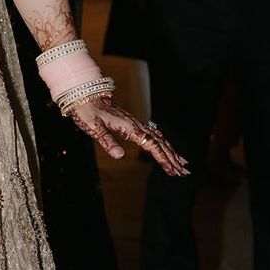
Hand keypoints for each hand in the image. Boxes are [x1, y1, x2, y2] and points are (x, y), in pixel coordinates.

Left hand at [66, 97, 188, 175]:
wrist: (85, 96)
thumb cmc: (88, 112)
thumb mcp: (94, 128)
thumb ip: (108, 142)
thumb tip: (120, 156)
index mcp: (130, 128)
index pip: (152, 145)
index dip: (163, 159)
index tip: (173, 171)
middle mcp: (136, 125)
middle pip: (160, 143)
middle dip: (173, 158)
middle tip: (184, 172)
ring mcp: (136, 124)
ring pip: (159, 138)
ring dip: (171, 151)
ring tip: (182, 163)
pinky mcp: (132, 124)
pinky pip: (153, 134)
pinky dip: (163, 143)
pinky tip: (167, 148)